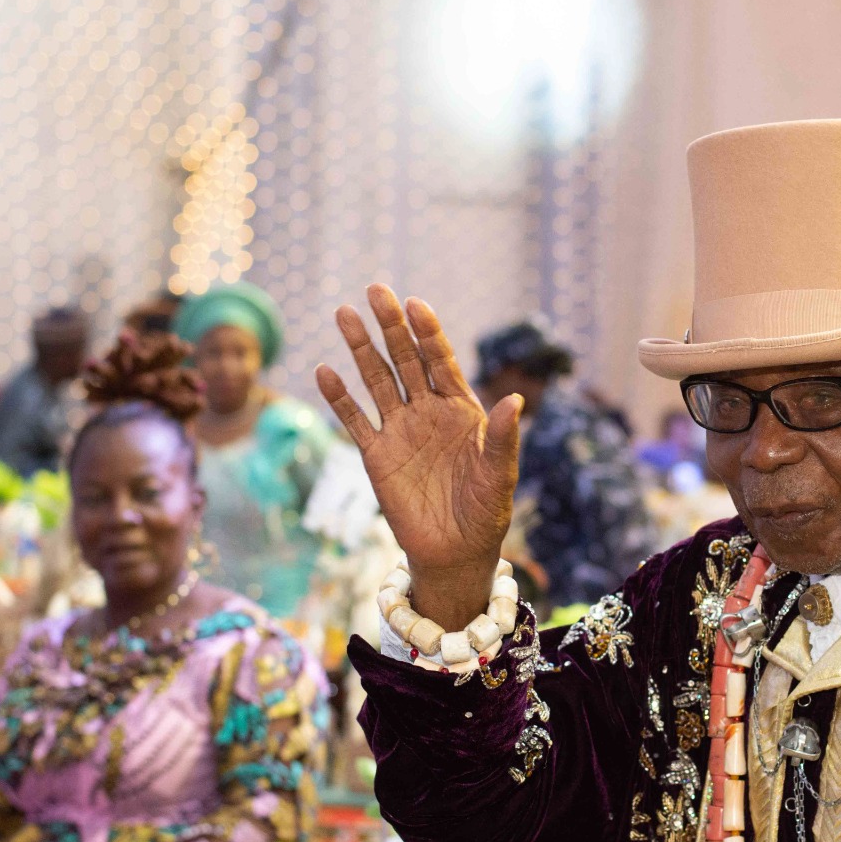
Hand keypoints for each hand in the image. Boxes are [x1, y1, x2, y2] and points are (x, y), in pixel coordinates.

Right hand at [316, 285, 520, 629]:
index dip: (429, 333)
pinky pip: (354, 420)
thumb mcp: (499, 474)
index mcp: (461, 408)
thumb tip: (516, 399)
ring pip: (377, 380)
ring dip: (360, 349)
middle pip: (405, 359)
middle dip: (391, 326)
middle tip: (376, 290)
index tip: (416, 305)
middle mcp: (427, 411)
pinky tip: (324, 371)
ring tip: (344, 313)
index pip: (441, 360)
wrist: (456, 551)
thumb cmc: (486, 511)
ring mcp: (399, 430)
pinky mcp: (376, 455)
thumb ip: (504, 437)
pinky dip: (339, 398)